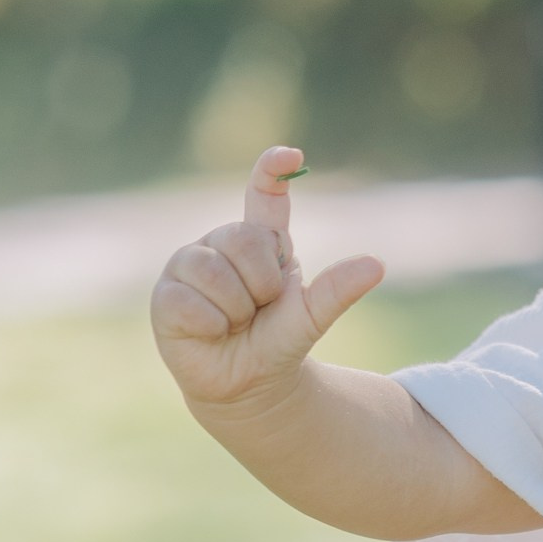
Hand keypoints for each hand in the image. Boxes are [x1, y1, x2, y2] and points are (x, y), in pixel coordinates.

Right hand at [152, 144, 383, 418]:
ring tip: (234, 322)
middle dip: (262, 284)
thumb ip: (337, 290)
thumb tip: (376, 265)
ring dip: (236, 310)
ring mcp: (188, 266)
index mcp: (258, 241)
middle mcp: (220, 243)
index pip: (264, 196)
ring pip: (215, 272)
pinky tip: (211, 332)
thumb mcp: (311, 317)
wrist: (248, 385)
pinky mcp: (166, 295)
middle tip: (258, 308)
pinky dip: (212, 325)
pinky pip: (191, 302)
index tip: (291, 155)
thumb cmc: (277, 341)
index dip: (272, 171)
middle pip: (244, 239)